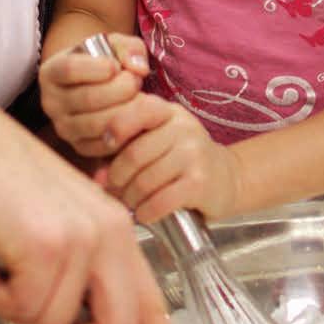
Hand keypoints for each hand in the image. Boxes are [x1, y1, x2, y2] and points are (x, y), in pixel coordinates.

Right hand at [0, 116, 189, 323]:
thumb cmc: (8, 186)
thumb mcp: (63, 221)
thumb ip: (82, 267)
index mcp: (117, 230)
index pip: (150, 297)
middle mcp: (109, 234)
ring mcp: (81, 240)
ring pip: (56, 322)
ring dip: (20, 311)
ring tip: (6, 272)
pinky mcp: (47, 247)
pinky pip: (24, 309)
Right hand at [40, 33, 149, 157]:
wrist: (98, 88)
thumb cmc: (105, 61)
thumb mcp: (113, 45)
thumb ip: (127, 48)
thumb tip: (138, 68)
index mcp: (52, 72)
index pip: (69, 69)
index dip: (96, 68)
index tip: (116, 66)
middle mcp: (52, 103)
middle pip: (87, 98)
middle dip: (121, 88)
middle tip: (137, 81)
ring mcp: (63, 128)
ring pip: (96, 124)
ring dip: (127, 110)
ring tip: (140, 97)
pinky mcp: (80, 147)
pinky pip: (104, 145)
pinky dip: (126, 133)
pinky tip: (138, 119)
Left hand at [100, 94, 240, 222]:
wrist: (225, 178)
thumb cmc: (181, 161)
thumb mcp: (159, 141)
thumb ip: (127, 149)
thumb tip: (98, 179)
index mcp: (169, 113)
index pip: (140, 110)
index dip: (116, 127)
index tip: (106, 146)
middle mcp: (184, 129)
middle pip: (134, 154)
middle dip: (117, 179)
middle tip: (117, 190)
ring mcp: (194, 154)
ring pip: (145, 181)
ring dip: (131, 199)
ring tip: (132, 203)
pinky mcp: (200, 182)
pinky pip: (160, 201)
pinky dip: (146, 212)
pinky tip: (146, 213)